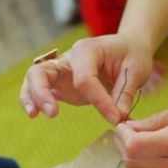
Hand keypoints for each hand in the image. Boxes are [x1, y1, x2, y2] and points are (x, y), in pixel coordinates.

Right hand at [20, 34, 154, 124]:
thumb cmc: (132, 55)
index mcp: (87, 50)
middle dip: (43, 92)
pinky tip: (34, 114)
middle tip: (53, 113)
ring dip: (32, 96)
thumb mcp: (136, 70)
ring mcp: (61, 71)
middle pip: (43, 71)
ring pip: (34, 79)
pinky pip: (39, 90)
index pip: (85, 79)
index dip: (99, 101)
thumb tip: (117, 117)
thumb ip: (124, 93)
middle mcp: (68, 58)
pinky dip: (33, 100)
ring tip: (34, 114)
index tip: (116, 117)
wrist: (128, 49)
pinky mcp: (60, 84)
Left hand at [115, 98, 167, 167]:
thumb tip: (129, 128)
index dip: (122, 136)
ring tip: (142, 137)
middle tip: (127, 131)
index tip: (124, 124)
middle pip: (134, 164)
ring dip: (137, 156)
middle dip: (124, 148)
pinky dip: (153, 162)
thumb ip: (156, 121)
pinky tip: (159, 147)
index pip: (133, 148)